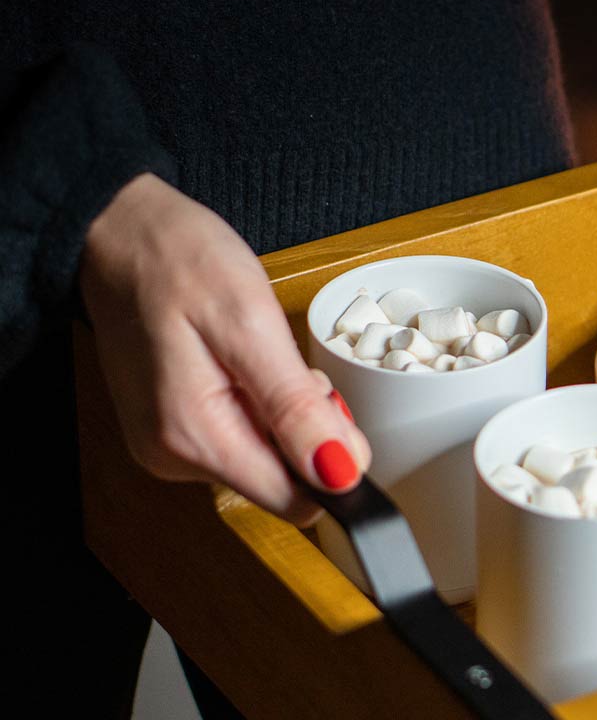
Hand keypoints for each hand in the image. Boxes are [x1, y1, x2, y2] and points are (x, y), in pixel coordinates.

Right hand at [80, 173, 370, 524]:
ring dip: (283, 415)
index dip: (333, 463)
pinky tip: (241, 363)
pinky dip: (259, 405)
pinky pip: (242, 437)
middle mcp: (175, 458)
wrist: (118, 234)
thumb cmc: (179, 263)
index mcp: (194, 439)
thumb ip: (294, 408)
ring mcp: (169, 446)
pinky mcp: (173, 429)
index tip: (330, 408)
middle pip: (284, 481)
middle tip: (286, 366)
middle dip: (307, 432)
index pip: (295, 501)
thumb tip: (339, 473)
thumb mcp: (252, 325)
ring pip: (267, 458)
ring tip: (257, 356)